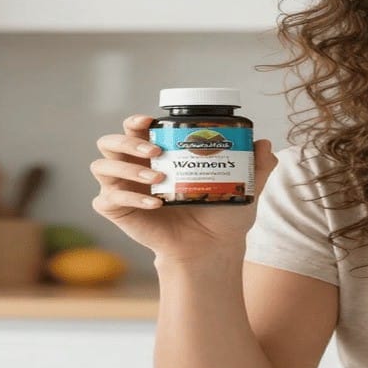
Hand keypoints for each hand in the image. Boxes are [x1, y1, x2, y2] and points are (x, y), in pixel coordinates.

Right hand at [90, 114, 278, 255]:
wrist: (212, 247)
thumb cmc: (222, 213)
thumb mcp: (245, 187)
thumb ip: (258, 166)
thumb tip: (266, 144)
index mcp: (157, 154)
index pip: (134, 128)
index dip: (135, 120)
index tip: (150, 120)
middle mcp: (134, 167)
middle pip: (109, 141)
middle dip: (128, 140)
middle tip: (155, 150)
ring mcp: (123, 189)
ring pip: (102, 166)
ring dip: (127, 168)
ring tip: (158, 178)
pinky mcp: (118, 212)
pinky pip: (107, 200)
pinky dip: (130, 199)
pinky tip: (156, 204)